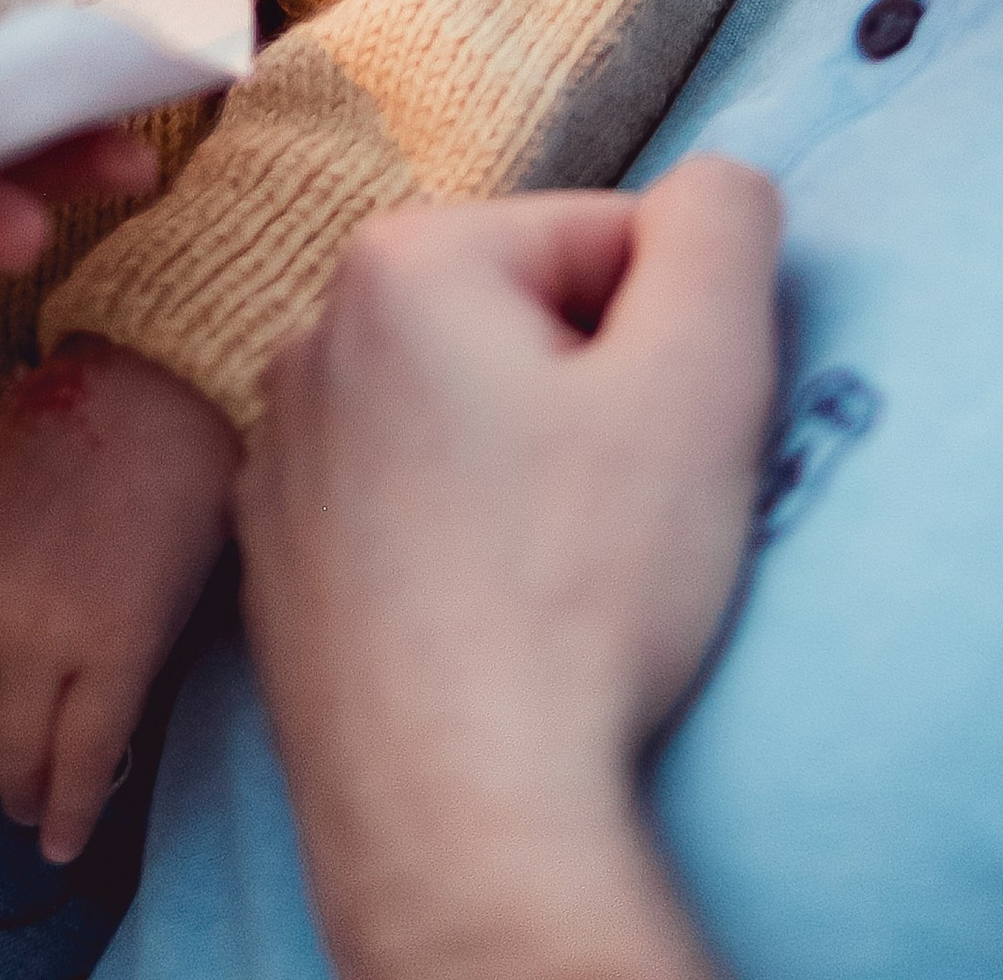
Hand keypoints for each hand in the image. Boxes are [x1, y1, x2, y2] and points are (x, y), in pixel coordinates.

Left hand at [0, 337, 236, 864]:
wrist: (156, 396)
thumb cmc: (62, 441)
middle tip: (11, 740)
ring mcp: (42, 634)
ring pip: (14, 755)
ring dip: (24, 789)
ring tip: (33, 803)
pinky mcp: (117, 652)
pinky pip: (85, 758)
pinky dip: (74, 812)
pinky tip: (65, 841)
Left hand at [238, 163, 779, 979]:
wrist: (459, 819)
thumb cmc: (581, 593)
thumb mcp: (704, 375)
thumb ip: (724, 227)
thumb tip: (714, 184)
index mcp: (403, 259)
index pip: (606, 241)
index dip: (668, 343)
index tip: (659, 447)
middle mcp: (311, 333)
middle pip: (528, 325)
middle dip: (594, 403)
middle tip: (616, 520)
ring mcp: (282, 454)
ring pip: (468, 419)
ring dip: (528, 475)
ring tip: (556, 579)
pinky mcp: (278, 561)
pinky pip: (409, 507)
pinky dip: (461, 545)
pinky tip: (493, 620)